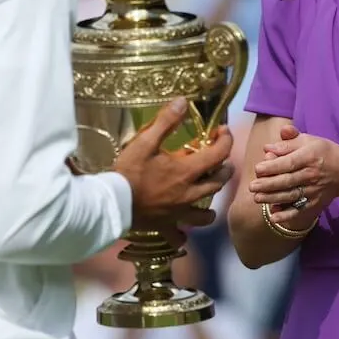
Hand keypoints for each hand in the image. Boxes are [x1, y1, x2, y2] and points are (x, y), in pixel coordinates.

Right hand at [114, 97, 234, 229]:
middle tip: (219, 158)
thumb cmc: (129, 171)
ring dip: (211, 204)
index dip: (225, 139)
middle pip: (218, 183)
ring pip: (206, 214)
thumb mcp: (145, 141)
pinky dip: (184, 234)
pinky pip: (180, 237)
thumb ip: (166, 121)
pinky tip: (183, 230)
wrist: (112, 202)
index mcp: (187, 171)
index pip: (218, 154)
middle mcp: (189, 194)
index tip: (222, 130)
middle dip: (224, 168)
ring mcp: (179, 213)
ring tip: (206, 195)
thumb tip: (183, 101)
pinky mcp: (166, 226)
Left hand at [248, 125, 338, 226]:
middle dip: (268, 185)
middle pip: (288, 181)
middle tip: (251, 186)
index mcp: (310, 156)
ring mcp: (314, 191)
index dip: (272, 166)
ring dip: (273, 199)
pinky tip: (273, 217)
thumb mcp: (308, 140)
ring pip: (291, 196)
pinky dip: (287, 215)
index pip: (289, 163)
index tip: (257, 168)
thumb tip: (267, 147)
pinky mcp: (315, 203)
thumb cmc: (322, 152)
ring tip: (257, 198)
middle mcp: (312, 174)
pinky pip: (299, 210)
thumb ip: (288, 141)